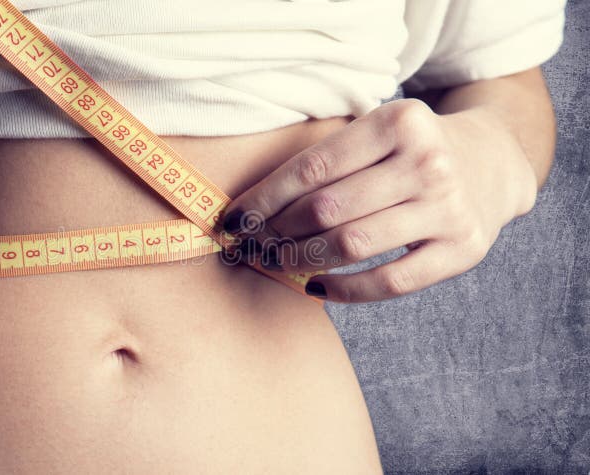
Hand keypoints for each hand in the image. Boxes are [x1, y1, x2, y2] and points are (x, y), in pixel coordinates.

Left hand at [221, 98, 537, 302]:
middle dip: (277, 232)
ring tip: (277, 262)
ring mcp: (448, 208)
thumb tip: (251, 210)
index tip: (232, 220)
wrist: (491, 162)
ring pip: (352, 246)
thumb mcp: (377, 133)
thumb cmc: (410, 151)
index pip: (311, 169)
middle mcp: (427, 162)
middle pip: (327, 209)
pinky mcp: (461, 249)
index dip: (263, 200)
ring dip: (302, 260)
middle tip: (253, 244)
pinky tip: (316, 285)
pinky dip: (343, 289)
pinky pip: (389, 282)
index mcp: (397, 122)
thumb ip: (327, 162)